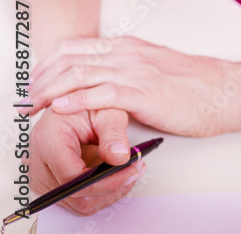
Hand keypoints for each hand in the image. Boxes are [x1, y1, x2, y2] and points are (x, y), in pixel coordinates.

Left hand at [29, 36, 240, 136]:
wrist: (225, 90)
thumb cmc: (197, 85)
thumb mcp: (158, 68)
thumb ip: (133, 69)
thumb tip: (113, 80)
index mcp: (130, 46)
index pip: (78, 47)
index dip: (50, 63)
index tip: (36, 79)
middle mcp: (128, 53)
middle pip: (72, 59)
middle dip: (43, 78)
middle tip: (26, 96)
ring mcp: (135, 71)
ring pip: (80, 75)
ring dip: (50, 91)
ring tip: (32, 104)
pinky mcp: (142, 92)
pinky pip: (100, 94)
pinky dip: (75, 101)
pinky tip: (59, 108)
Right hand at [29, 106, 144, 215]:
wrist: (76, 102)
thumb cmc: (89, 102)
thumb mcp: (107, 109)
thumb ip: (114, 133)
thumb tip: (120, 158)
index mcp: (47, 138)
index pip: (72, 176)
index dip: (104, 181)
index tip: (129, 172)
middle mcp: (38, 162)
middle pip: (75, 195)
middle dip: (110, 188)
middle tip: (136, 170)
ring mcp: (42, 176)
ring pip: (78, 203)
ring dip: (108, 192)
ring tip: (130, 171)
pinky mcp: (51, 184)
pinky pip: (77, 200)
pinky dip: (100, 192)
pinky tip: (116, 176)